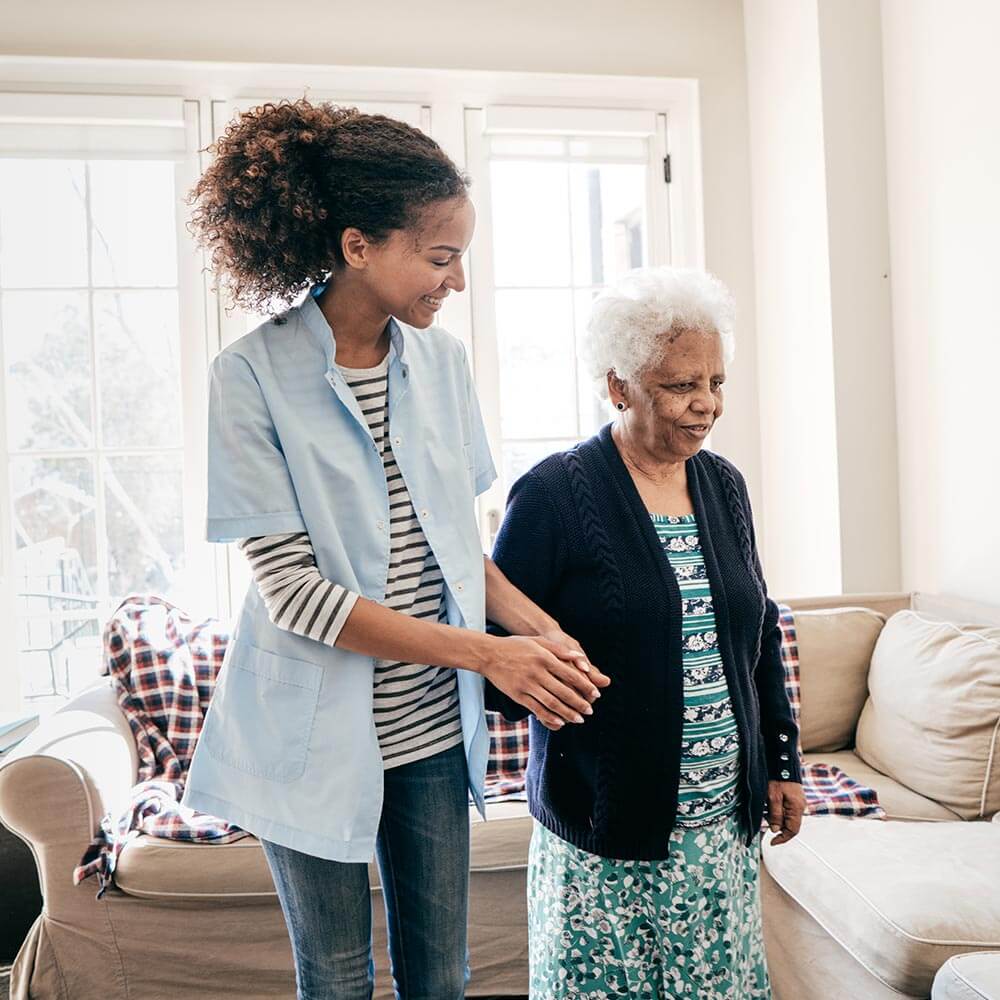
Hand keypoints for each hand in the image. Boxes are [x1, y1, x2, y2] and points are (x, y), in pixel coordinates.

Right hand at [482, 634, 605, 731]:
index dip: (585, 685)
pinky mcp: (517, 695)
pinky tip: (559, 722)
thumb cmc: (515, 646)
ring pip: (551, 702)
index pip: (570, 674)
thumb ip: (560, 650)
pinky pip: (536, 708)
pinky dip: (549, 717)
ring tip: (579, 719)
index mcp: (544, 657)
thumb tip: (580, 660)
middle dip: (579, 703)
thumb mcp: (538, 642)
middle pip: (563, 691)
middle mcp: (537, 671)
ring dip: (568, 713)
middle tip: (590, 711)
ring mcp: (526, 684)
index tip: (595, 694)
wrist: (488, 654)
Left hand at [767, 780, 805, 844]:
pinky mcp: (795, 798)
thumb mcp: (773, 797)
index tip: (772, 842)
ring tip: (767, 810)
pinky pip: (788, 810)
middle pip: (790, 825)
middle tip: (766, 823)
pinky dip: (779, 812)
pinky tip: (771, 805)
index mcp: (797, 809)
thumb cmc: (778, 778)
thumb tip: (775, 830)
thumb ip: (775, 815)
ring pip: (788, 818)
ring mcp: (799, 803)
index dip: (782, 838)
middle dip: (778, 827)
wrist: (783, 763)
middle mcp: (800, 807)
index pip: (792, 831)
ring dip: (777, 818)